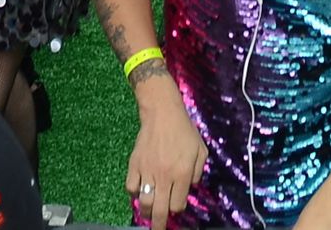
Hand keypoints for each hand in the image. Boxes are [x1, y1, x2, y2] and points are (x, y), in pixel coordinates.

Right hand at [127, 96, 207, 229]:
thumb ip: (198, 172)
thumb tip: (190, 187)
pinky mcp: (134, 164)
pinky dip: (134, 192)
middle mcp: (164, 176)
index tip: (176, 206)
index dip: (177, 208)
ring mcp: (147, 171)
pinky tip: (139, 190)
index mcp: (182, 174)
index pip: (177, 205)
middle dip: (158, 224)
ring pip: (144, 202)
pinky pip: (130, 187)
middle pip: (159, 210)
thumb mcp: (200, 150)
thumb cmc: (184, 131)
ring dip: (146, 210)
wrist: (162, 113)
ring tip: (148, 212)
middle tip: (157, 229)